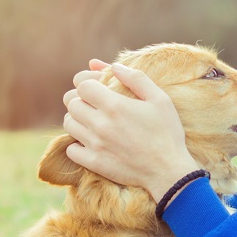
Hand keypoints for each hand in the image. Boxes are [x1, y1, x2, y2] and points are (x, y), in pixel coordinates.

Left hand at [63, 60, 198, 201]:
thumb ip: (137, 79)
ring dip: (77, 119)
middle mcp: (100, 124)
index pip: (82, 85)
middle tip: (95, 104)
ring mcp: (95, 144)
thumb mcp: (160, 99)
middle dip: (81, 99)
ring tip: (93, 121)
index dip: (89, 83)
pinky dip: (77, 144)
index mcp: (115, 105)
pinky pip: (71, 149)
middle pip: (71, 102)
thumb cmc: (167, 132)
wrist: (168, 170)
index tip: (100, 88)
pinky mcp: (94, 162)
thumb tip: (114, 66)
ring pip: (68, 123)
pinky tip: (92, 141)